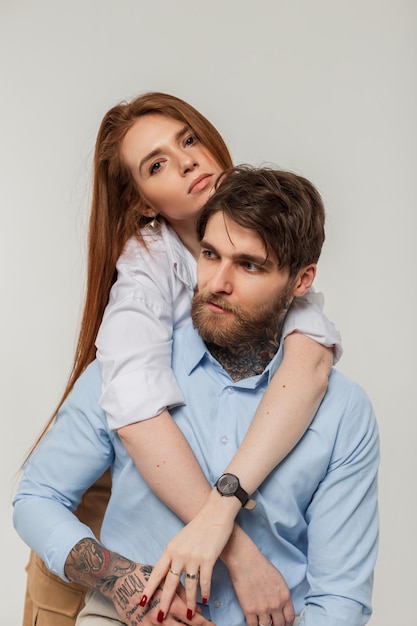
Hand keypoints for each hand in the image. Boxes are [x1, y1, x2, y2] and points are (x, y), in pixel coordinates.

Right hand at [64, 538, 211, 625]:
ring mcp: (149, 623)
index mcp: (169, 600)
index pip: (191, 616)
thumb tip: (198, 607)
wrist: (120, 579)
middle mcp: (160, 615)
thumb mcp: (167, 579)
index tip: (213, 625)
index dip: (204, 623)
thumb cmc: (146, 574)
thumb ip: (183, 593)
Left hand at [140, 490, 237, 617]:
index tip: (142, 601)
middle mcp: (179, 554)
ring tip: (190, 614)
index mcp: (171, 549)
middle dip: (164, 602)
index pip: (157, 572)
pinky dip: (205, 592)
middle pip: (169, 583)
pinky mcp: (208, 558)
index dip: (149, 588)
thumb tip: (170, 570)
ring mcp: (194, 557)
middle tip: (159, 617)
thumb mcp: (181, 539)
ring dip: (190, 602)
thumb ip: (175, 554)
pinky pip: (205, 581)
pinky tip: (205, 599)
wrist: (215, 513)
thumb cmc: (199, 526)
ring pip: (189, 586)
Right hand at [222, 527, 294, 625]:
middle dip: (276, 625)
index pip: (290, 618)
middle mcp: (276, 604)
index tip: (283, 624)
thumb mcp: (279, 580)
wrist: (245, 560)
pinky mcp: (249, 610)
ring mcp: (263, 608)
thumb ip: (281, 595)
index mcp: (285, 596)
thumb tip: (281, 607)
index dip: (287, 624)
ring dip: (265, 625)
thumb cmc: (261, 565)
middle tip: (272, 623)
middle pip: (279, 625)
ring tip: (262, 621)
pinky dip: (253, 625)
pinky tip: (253, 621)